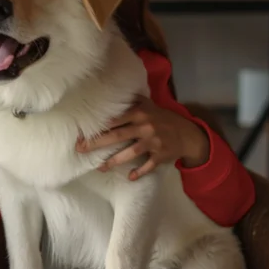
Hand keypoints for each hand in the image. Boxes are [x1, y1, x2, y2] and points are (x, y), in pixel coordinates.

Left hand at [76, 95, 209, 180]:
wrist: (188, 134)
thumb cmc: (163, 118)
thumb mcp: (149, 105)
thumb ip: (132, 101)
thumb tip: (111, 92)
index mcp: (139, 113)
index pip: (115, 119)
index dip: (99, 126)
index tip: (82, 131)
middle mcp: (145, 127)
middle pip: (118, 136)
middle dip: (98, 143)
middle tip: (80, 149)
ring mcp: (153, 142)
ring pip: (131, 152)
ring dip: (114, 160)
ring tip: (99, 168)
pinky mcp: (161, 155)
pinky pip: (149, 165)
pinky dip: (140, 171)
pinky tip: (130, 177)